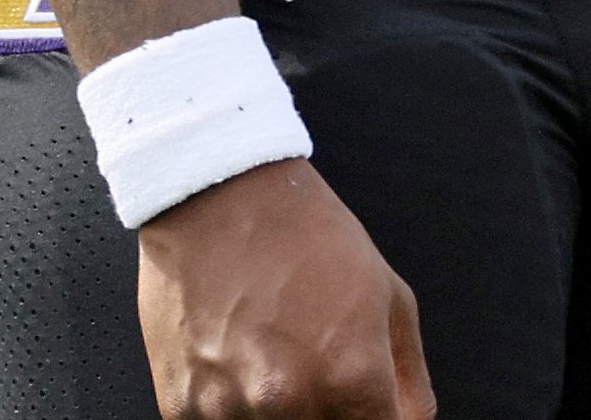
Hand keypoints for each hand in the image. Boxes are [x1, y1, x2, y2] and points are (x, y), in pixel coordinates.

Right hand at [134, 157, 430, 416]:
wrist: (218, 193)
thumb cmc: (303, 233)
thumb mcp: (388, 294)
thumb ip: (408, 377)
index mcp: (352, 378)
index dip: (377, 418)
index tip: (366, 404)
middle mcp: (291, 401)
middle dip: (330, 413)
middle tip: (313, 368)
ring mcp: (230, 408)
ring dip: (276, 412)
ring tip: (269, 358)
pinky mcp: (182, 406)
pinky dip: (230, 407)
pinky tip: (234, 361)